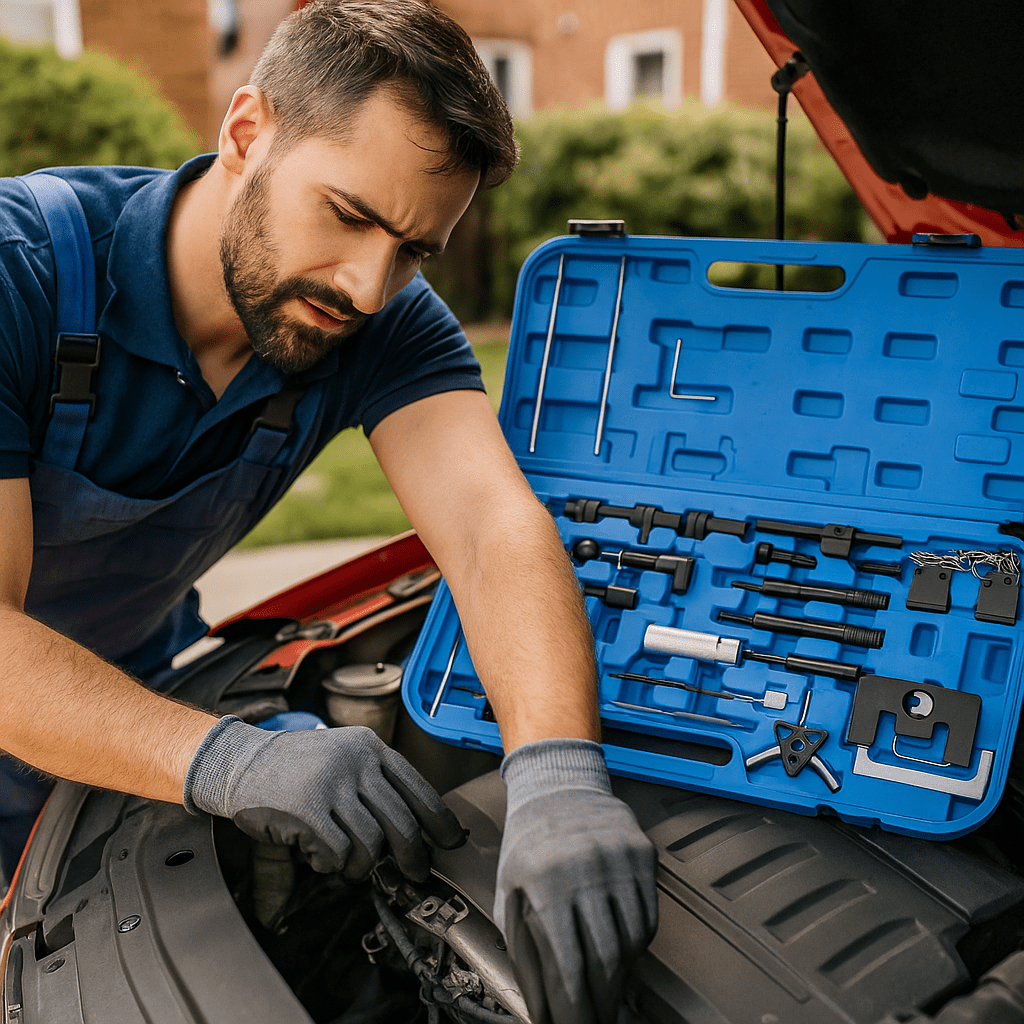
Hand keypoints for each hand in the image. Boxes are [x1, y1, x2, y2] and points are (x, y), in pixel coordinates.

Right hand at [183, 716, 464, 879]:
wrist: (241, 761)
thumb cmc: (297, 766)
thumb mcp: (343, 756)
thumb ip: (376, 782)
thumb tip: (417, 827)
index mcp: (370, 747)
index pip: (419, 787)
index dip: (440, 820)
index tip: (451, 841)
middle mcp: (356, 762)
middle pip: (402, 821)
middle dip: (413, 855)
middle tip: (414, 873)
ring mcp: (331, 784)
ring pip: (371, 843)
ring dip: (363, 865)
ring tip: (349, 864)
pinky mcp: (306, 809)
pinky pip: (338, 853)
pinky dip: (333, 864)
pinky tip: (320, 857)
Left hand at [494, 739, 657, 1023]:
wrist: (558, 784)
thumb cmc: (530, 840)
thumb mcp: (510, 889)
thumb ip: (521, 943)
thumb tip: (538, 999)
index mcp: (547, 883)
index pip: (569, 963)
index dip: (574, 1004)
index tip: (575, 1023)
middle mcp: (585, 870)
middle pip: (606, 958)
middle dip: (602, 998)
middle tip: (598, 1015)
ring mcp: (618, 861)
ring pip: (633, 940)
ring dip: (623, 975)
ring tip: (611, 990)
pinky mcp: (641, 855)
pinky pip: (649, 915)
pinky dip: (639, 942)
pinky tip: (625, 950)